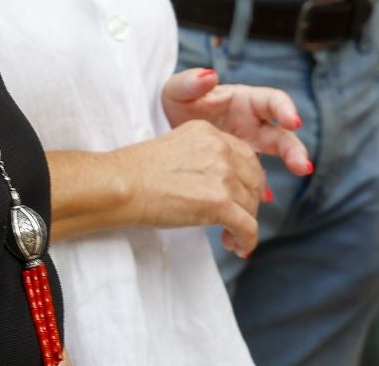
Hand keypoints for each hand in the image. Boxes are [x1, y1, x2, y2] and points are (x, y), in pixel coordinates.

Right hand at [114, 120, 264, 256]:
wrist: (124, 184)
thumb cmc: (139, 171)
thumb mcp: (177, 147)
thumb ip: (203, 157)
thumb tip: (220, 184)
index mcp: (209, 132)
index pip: (246, 156)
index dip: (249, 179)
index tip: (244, 195)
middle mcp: (220, 149)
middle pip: (254, 180)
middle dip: (249, 203)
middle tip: (239, 218)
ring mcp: (223, 175)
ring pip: (251, 205)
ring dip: (245, 224)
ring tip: (230, 237)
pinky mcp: (220, 203)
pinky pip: (248, 226)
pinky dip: (246, 240)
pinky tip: (237, 246)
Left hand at [161, 69, 313, 176]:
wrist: (165, 129)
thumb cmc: (177, 103)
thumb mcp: (177, 91)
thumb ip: (190, 83)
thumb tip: (210, 75)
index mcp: (243, 100)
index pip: (272, 100)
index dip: (286, 109)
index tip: (294, 122)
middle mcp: (253, 122)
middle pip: (281, 132)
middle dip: (294, 147)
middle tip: (302, 165)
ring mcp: (250, 144)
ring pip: (276, 155)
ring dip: (290, 164)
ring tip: (299, 176)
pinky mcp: (243, 164)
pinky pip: (256, 177)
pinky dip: (259, 188)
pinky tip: (261, 198)